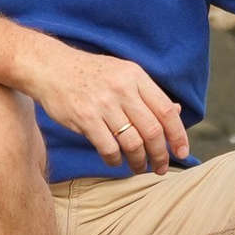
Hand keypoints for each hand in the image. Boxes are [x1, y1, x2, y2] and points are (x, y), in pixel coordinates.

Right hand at [22, 42, 189, 174]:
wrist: (51, 66)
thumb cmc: (90, 73)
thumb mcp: (123, 73)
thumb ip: (148, 94)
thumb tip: (176, 111)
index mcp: (136, 76)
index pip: (165, 110)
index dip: (178, 135)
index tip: (182, 152)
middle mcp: (122, 88)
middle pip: (152, 130)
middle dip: (160, 154)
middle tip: (160, 167)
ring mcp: (103, 103)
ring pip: (133, 142)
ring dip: (139, 161)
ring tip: (140, 167)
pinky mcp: (85, 117)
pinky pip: (108, 148)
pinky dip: (115, 160)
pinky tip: (115, 161)